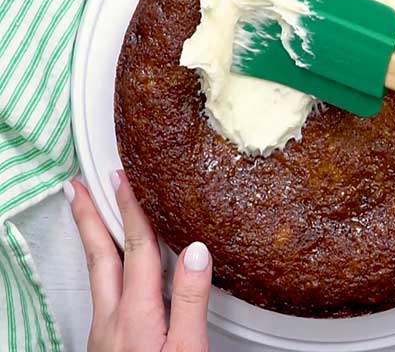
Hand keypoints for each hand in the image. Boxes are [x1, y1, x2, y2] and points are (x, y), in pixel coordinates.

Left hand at [63, 170, 211, 351]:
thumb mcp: (188, 348)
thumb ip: (191, 300)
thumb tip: (197, 252)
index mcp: (136, 313)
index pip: (135, 247)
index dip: (129, 209)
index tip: (122, 180)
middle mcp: (112, 319)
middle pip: (101, 256)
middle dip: (90, 218)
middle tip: (78, 189)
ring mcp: (105, 332)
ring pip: (98, 274)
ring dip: (93, 239)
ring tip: (88, 217)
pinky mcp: (107, 344)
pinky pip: (103, 292)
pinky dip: (103, 266)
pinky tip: (112, 267)